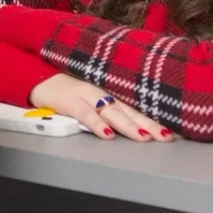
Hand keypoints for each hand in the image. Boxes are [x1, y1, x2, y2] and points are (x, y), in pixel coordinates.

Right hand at [31, 73, 172, 141]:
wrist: (38, 75)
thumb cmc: (67, 89)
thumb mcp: (92, 97)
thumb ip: (110, 107)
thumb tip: (132, 123)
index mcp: (110, 93)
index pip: (137, 108)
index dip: (155, 119)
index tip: (174, 131)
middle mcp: (103, 93)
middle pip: (131, 110)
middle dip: (150, 124)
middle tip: (167, 137)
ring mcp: (87, 95)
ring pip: (112, 112)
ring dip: (129, 125)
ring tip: (145, 137)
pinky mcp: (69, 101)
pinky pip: (85, 114)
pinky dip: (97, 124)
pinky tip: (107, 134)